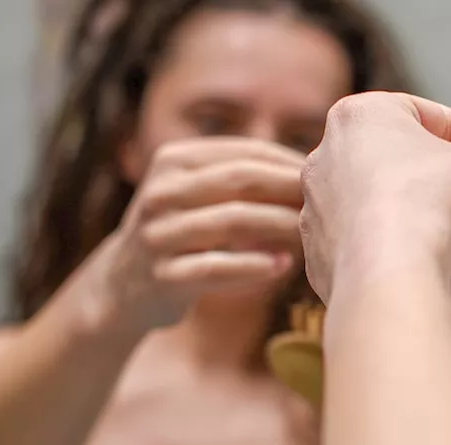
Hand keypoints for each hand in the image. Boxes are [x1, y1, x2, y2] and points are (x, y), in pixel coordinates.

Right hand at [92, 138, 306, 328]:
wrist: (123, 285)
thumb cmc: (182, 232)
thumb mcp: (197, 193)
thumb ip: (241, 177)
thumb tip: (316, 165)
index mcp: (173, 160)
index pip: (245, 152)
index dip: (290, 163)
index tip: (327, 176)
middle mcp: (161, 192)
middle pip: (240, 180)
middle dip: (288, 188)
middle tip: (327, 202)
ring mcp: (158, 235)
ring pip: (232, 222)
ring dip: (279, 225)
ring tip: (310, 233)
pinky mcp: (163, 276)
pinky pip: (216, 268)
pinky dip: (255, 266)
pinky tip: (283, 266)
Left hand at [298, 91, 450, 299]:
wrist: (387, 278)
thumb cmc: (429, 207)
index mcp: (362, 115)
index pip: (431, 116)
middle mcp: (326, 153)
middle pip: (398, 157)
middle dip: (440, 173)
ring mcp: (316, 205)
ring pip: (376, 199)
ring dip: (412, 209)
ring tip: (449, 231)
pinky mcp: (316, 252)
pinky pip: (361, 241)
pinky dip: (389, 246)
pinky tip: (418, 259)